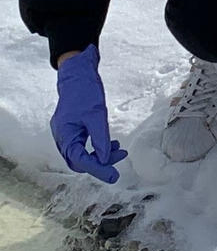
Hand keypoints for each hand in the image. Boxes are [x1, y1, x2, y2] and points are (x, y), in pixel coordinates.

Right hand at [50, 45, 126, 183]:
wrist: (78, 74)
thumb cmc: (85, 91)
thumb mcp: (97, 115)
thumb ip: (101, 139)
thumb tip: (105, 159)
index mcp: (65, 136)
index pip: (81, 161)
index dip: (98, 170)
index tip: (114, 176)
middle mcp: (62, 138)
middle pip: (79, 162)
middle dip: (100, 163)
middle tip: (121, 157)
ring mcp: (65, 134)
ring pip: (81, 155)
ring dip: (100, 155)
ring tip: (120, 149)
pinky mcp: (71, 130)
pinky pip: (82, 146)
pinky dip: (96, 147)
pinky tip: (111, 143)